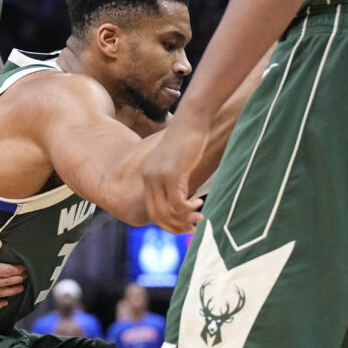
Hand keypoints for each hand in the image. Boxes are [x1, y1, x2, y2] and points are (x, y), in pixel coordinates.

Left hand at [142, 115, 208, 233]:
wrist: (192, 120)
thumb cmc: (190, 140)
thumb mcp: (179, 164)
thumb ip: (176, 181)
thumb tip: (182, 200)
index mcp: (148, 176)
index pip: (152, 210)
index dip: (169, 223)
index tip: (186, 225)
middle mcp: (149, 177)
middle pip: (157, 215)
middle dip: (176, 226)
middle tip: (194, 227)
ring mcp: (158, 176)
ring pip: (168, 212)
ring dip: (185, 219)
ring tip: (199, 216)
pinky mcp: (171, 174)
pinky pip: (178, 203)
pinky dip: (189, 209)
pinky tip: (199, 203)